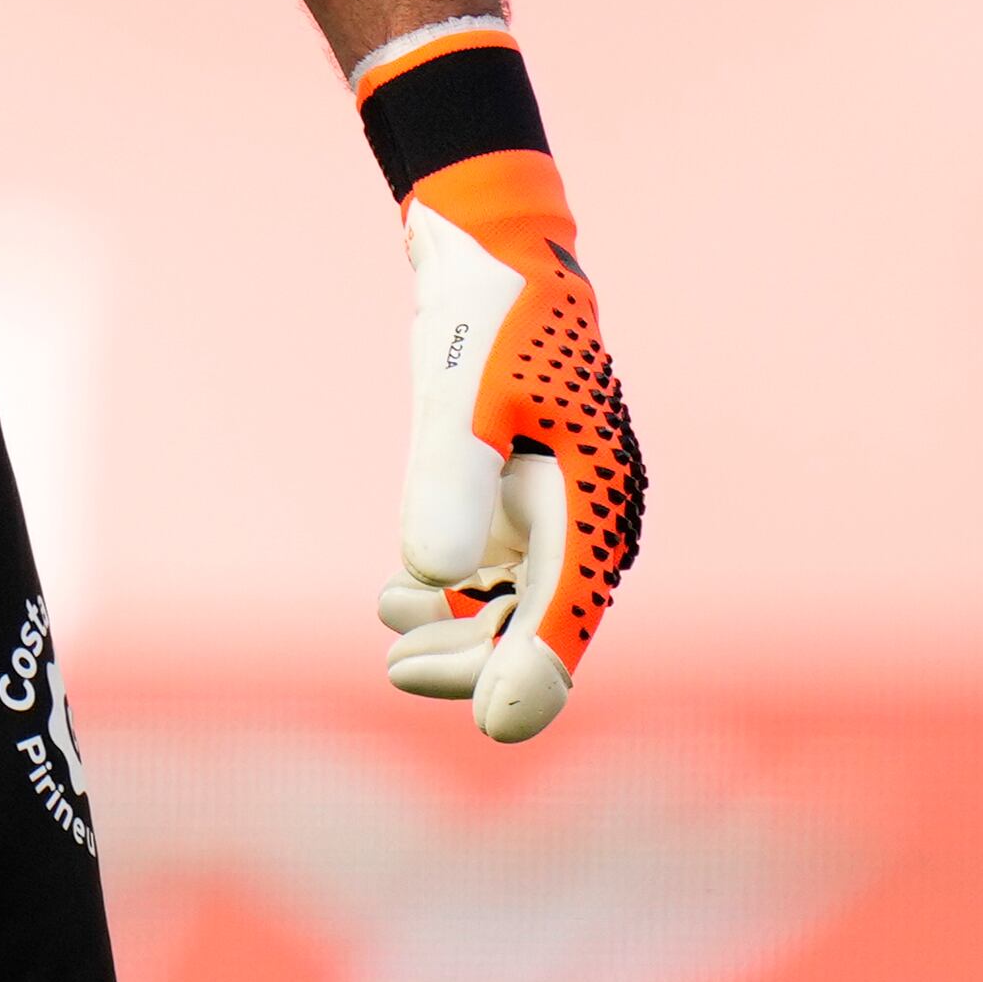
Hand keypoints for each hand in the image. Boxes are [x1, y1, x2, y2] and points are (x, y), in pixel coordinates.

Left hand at [374, 149, 641, 742]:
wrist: (489, 254)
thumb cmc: (487, 319)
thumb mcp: (460, 394)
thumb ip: (447, 480)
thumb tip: (430, 578)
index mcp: (595, 496)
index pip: (571, 608)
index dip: (536, 672)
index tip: (492, 726)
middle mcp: (588, 514)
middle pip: (541, 623)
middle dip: (475, 659)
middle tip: (394, 670)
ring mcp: (556, 509)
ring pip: (515, 606)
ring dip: (457, 630)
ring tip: (387, 619)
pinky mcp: (522, 496)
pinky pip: (495, 572)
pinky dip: (451, 593)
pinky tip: (396, 596)